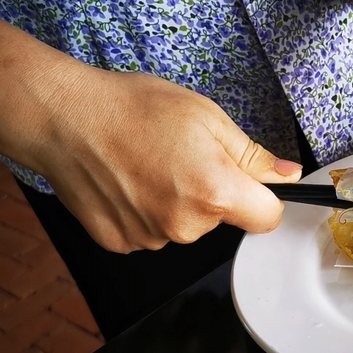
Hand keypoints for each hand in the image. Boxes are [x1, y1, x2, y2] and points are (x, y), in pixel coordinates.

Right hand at [35, 69, 301, 252]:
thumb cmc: (132, 108)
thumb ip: (252, 155)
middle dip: (214, 193)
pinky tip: (129, 182)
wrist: (64, 118)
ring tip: (150, 165)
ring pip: (185, 226)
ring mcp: (151, 238)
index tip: (253, 185)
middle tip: (184, 158)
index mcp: (215, 192)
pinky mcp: (122, 243)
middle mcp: (186, 225)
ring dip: (177, 203)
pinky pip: (152, 231)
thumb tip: (288, 175)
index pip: (268, 219)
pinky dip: (146, 211)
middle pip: (222, 220)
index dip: (266, 199)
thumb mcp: (207, 118)